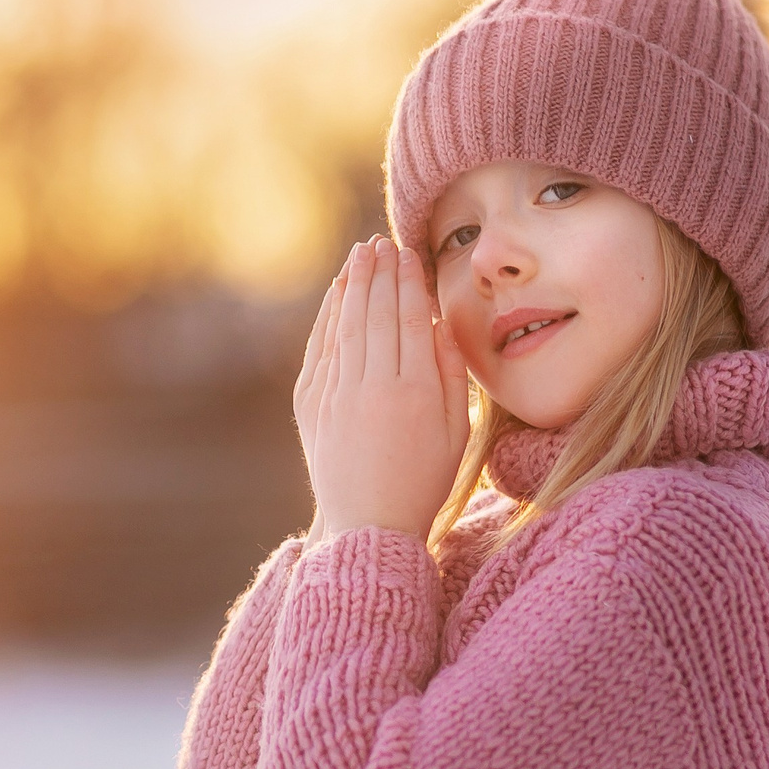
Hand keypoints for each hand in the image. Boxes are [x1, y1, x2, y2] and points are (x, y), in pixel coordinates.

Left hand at [293, 235, 471, 543]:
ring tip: (361, 254)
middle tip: (382, 242)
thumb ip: (453, 375)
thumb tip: (441, 324)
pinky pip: (321, 348)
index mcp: (416, 393)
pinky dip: (329, 316)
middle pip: (375, 313)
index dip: (408, 281)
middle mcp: (373, 388)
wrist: (368, 526)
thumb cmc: (424, 481)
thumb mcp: (457, 433)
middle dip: (379, 272)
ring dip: (353, 285)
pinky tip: (338, 293)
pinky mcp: (311, 405)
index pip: (410, 319)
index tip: (408, 253)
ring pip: (345, 325)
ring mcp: (337, 395)